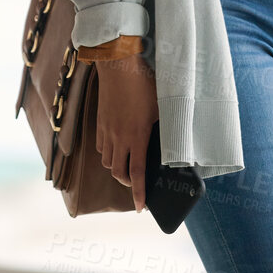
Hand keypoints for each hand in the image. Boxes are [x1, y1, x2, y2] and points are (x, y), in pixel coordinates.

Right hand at [94, 52, 158, 212]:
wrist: (118, 64)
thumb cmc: (143, 84)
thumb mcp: (162, 107)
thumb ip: (165, 129)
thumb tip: (173, 145)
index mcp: (137, 136)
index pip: (136, 174)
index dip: (139, 193)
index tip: (141, 207)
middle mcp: (118, 137)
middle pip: (118, 172)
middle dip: (127, 184)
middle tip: (137, 185)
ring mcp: (107, 130)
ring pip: (107, 161)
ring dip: (117, 168)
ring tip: (128, 166)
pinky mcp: (100, 122)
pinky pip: (100, 146)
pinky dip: (108, 153)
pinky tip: (116, 147)